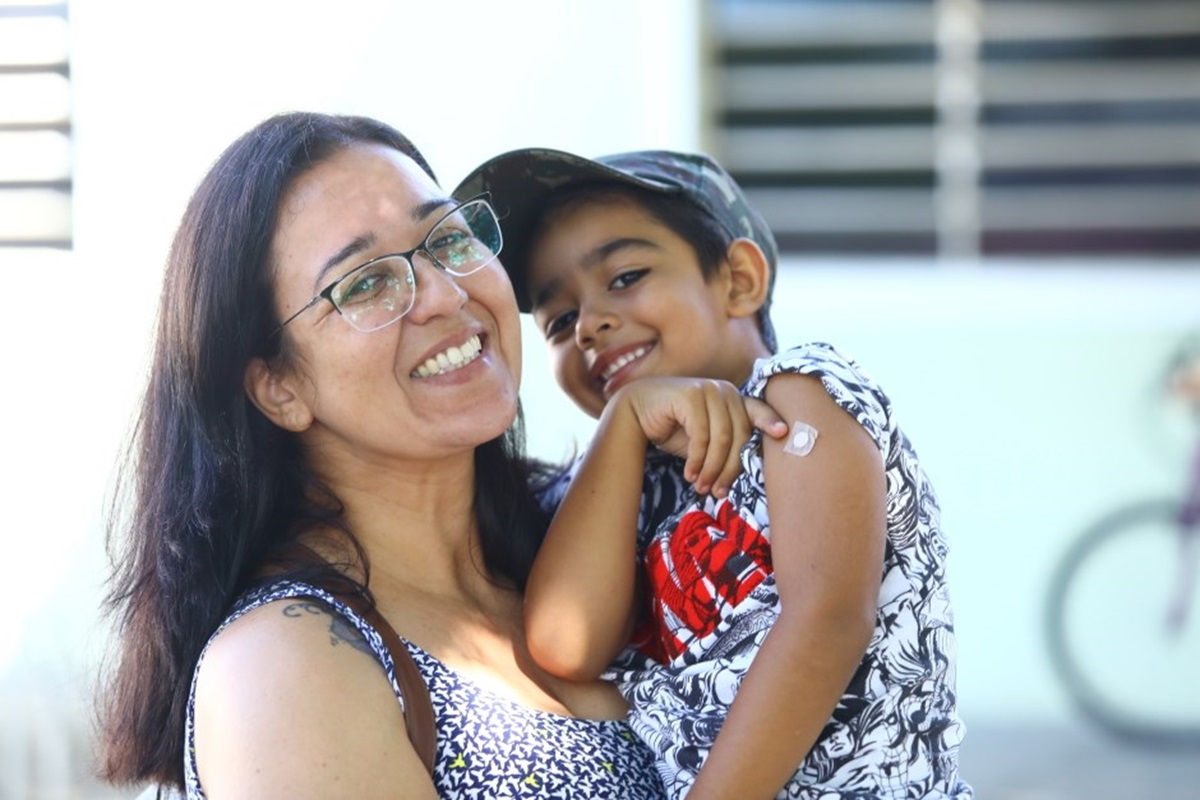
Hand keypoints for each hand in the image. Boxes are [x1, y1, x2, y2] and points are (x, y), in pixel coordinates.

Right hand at [612, 377, 786, 495]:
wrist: (635, 414)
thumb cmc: (673, 429)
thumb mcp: (705, 439)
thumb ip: (726, 445)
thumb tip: (745, 472)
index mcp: (732, 398)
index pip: (756, 410)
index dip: (770, 421)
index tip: (783, 433)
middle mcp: (724, 390)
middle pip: (740, 435)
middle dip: (729, 469)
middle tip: (717, 491)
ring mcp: (708, 389)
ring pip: (722, 439)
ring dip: (711, 469)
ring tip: (701, 486)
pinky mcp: (690, 395)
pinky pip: (702, 436)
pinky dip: (696, 460)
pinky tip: (689, 474)